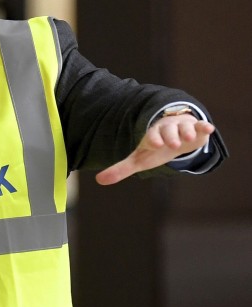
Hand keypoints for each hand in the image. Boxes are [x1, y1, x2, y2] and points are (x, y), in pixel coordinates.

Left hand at [95, 115, 214, 184]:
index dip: (154, 139)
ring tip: (188, 139)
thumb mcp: (139, 159)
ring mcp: (182, 128)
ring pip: (184, 127)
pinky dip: (203, 127)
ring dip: (186, 132)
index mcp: (152, 135)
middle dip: (170, 136)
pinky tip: (207, 128)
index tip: (155, 144)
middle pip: (168, 130)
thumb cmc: (154, 148)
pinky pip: (200, 126)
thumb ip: (121, 169)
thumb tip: (99, 181)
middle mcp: (167, 129)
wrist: (174, 133)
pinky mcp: (196, 129)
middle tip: (173, 143)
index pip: (152, 136)